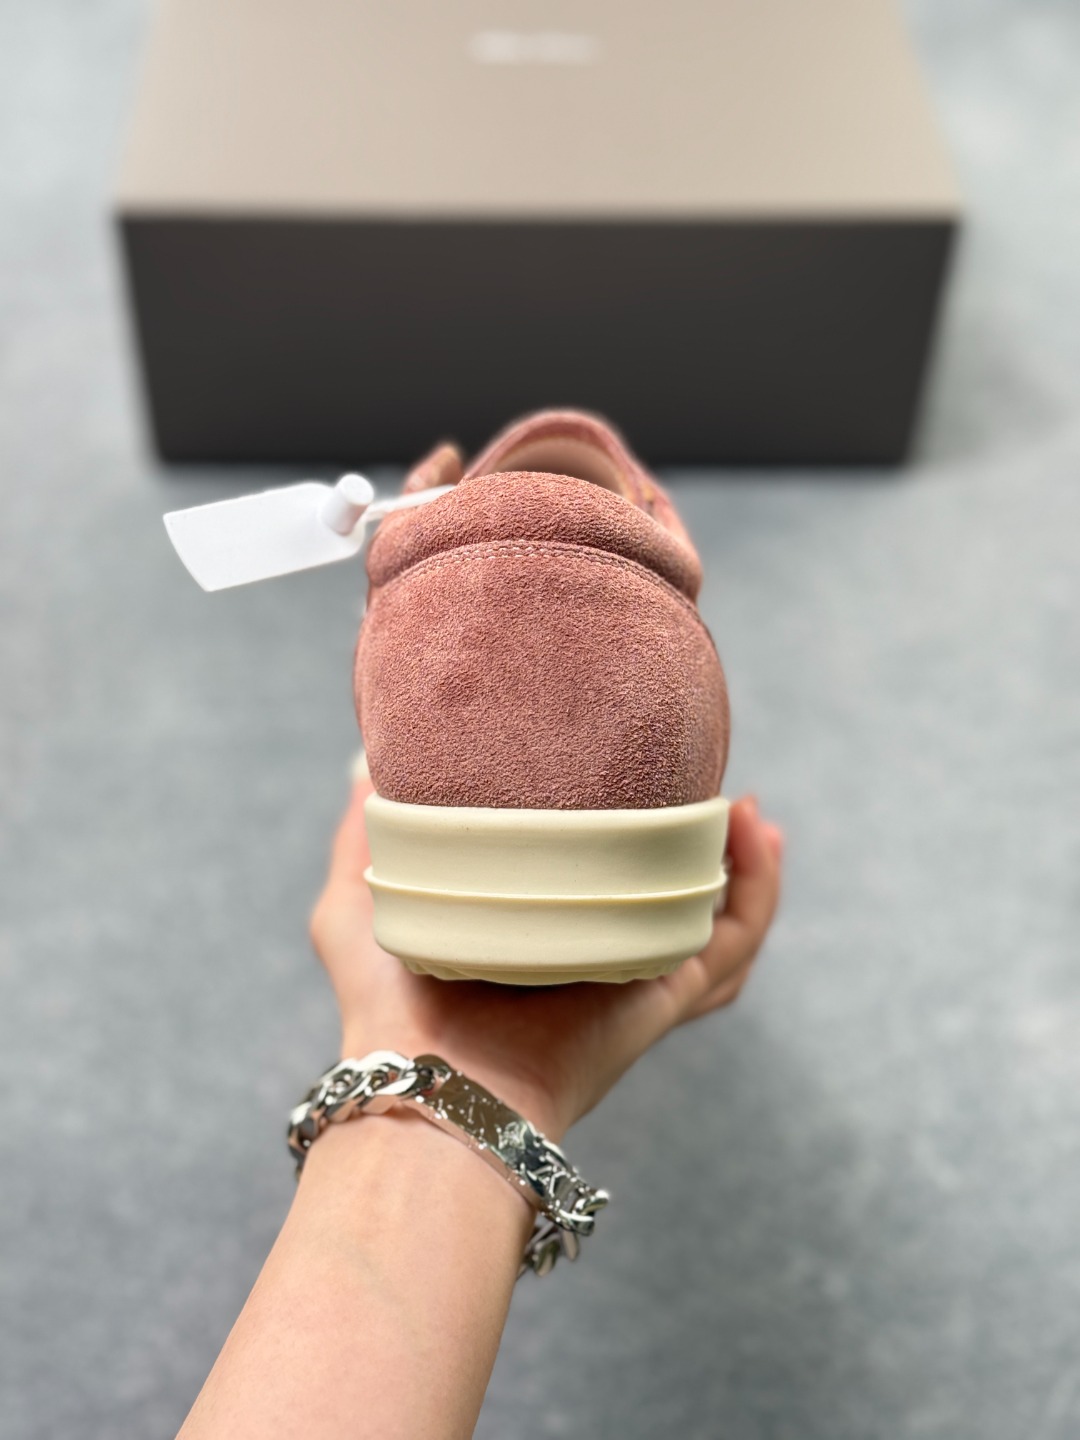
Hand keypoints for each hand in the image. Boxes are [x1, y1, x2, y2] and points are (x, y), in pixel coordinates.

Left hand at [309, 779, 782, 1140]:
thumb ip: (361, 836)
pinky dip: (760, 895)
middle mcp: (594, 955)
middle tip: (718, 795)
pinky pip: (732, 946)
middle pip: (670, 901)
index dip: (626, 834)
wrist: (428, 1079)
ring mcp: (634, 977)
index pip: (597, 882)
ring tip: (755, 817)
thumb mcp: (360, 901)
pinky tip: (762, 841)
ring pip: (716, 924)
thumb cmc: (385, 1006)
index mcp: (537, 933)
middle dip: (702, 853)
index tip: (640, 776)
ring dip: (746, 869)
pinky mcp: (664, 996)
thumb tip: (364, 767)